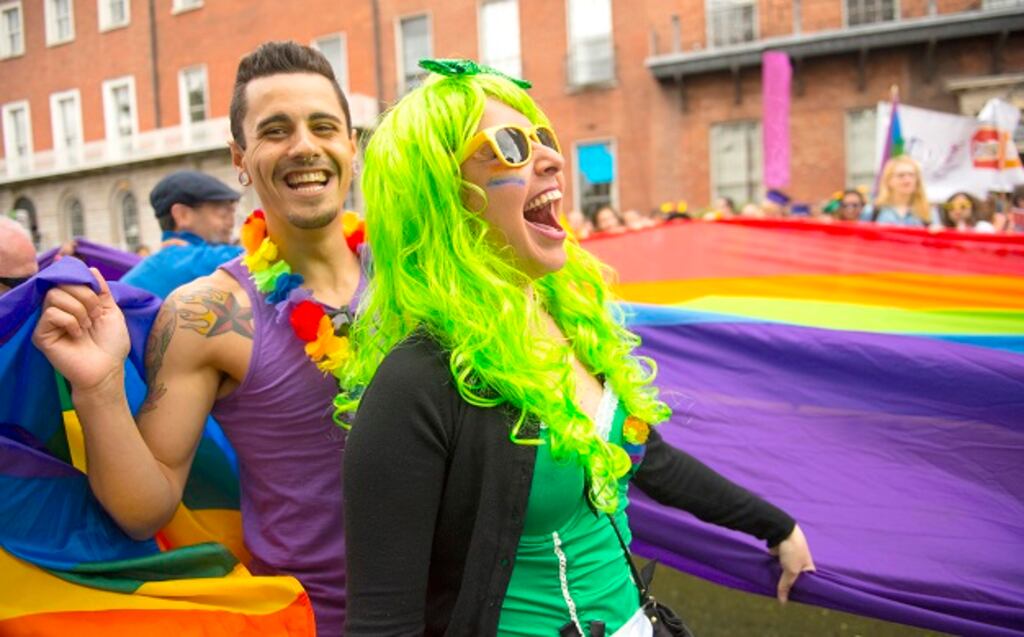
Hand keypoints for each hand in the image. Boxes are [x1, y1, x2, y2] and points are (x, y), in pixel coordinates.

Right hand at [32, 268, 129, 391]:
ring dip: (79, 310)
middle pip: (61, 284)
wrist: (108, 369)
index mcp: (74, 302)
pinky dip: (70, 321)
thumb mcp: (111, 310)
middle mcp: (58, 309)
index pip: (69, 277)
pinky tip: (77, 334)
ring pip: (55, 296)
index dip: (83, 282)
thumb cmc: (112, 344)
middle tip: (95, 315)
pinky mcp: (41, 335)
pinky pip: (51, 313)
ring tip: (87, 326)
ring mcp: (48, 322)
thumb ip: (100, 290)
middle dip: (85, 296)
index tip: (98, 297)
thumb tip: (90, 268)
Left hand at [769, 523, 814, 602]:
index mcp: (809, 567)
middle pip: (794, 579)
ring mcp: (789, 559)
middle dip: (789, 585)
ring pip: (784, 573)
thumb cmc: (793, 551)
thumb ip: (786, 586)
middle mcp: (801, 563)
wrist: (781, 531)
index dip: (801, 591)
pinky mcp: (779, 556)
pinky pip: (776, 567)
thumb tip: (782, 602)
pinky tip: (769, 580)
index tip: (794, 600)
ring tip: (774, 591)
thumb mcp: (791, 571)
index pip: (807, 583)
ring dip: (780, 578)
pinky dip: (774, 572)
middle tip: (783, 597)